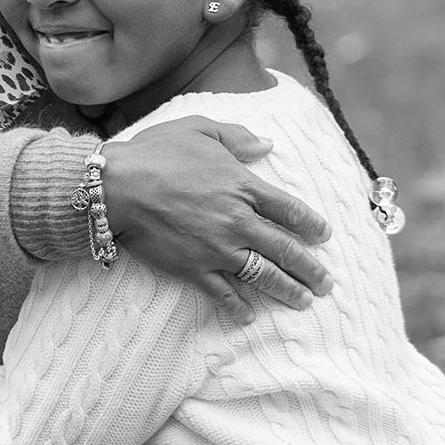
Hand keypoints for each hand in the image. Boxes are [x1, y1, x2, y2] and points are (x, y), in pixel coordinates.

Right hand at [101, 116, 332, 322]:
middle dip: (310, 268)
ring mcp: (217, 248)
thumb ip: (237, 137)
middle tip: (326, 282)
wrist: (118, 186)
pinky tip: (249, 315)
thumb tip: (267, 145)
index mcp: (242, 186)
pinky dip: (238, 306)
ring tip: (304, 301)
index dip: (311, 224)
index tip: (324, 235)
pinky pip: (223, 293)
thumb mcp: (199, 128)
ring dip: (288, 290)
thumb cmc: (156, 152)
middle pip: (284, 248)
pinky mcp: (194, 268)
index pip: (289, 210)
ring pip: (263, 275)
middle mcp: (237, 221)